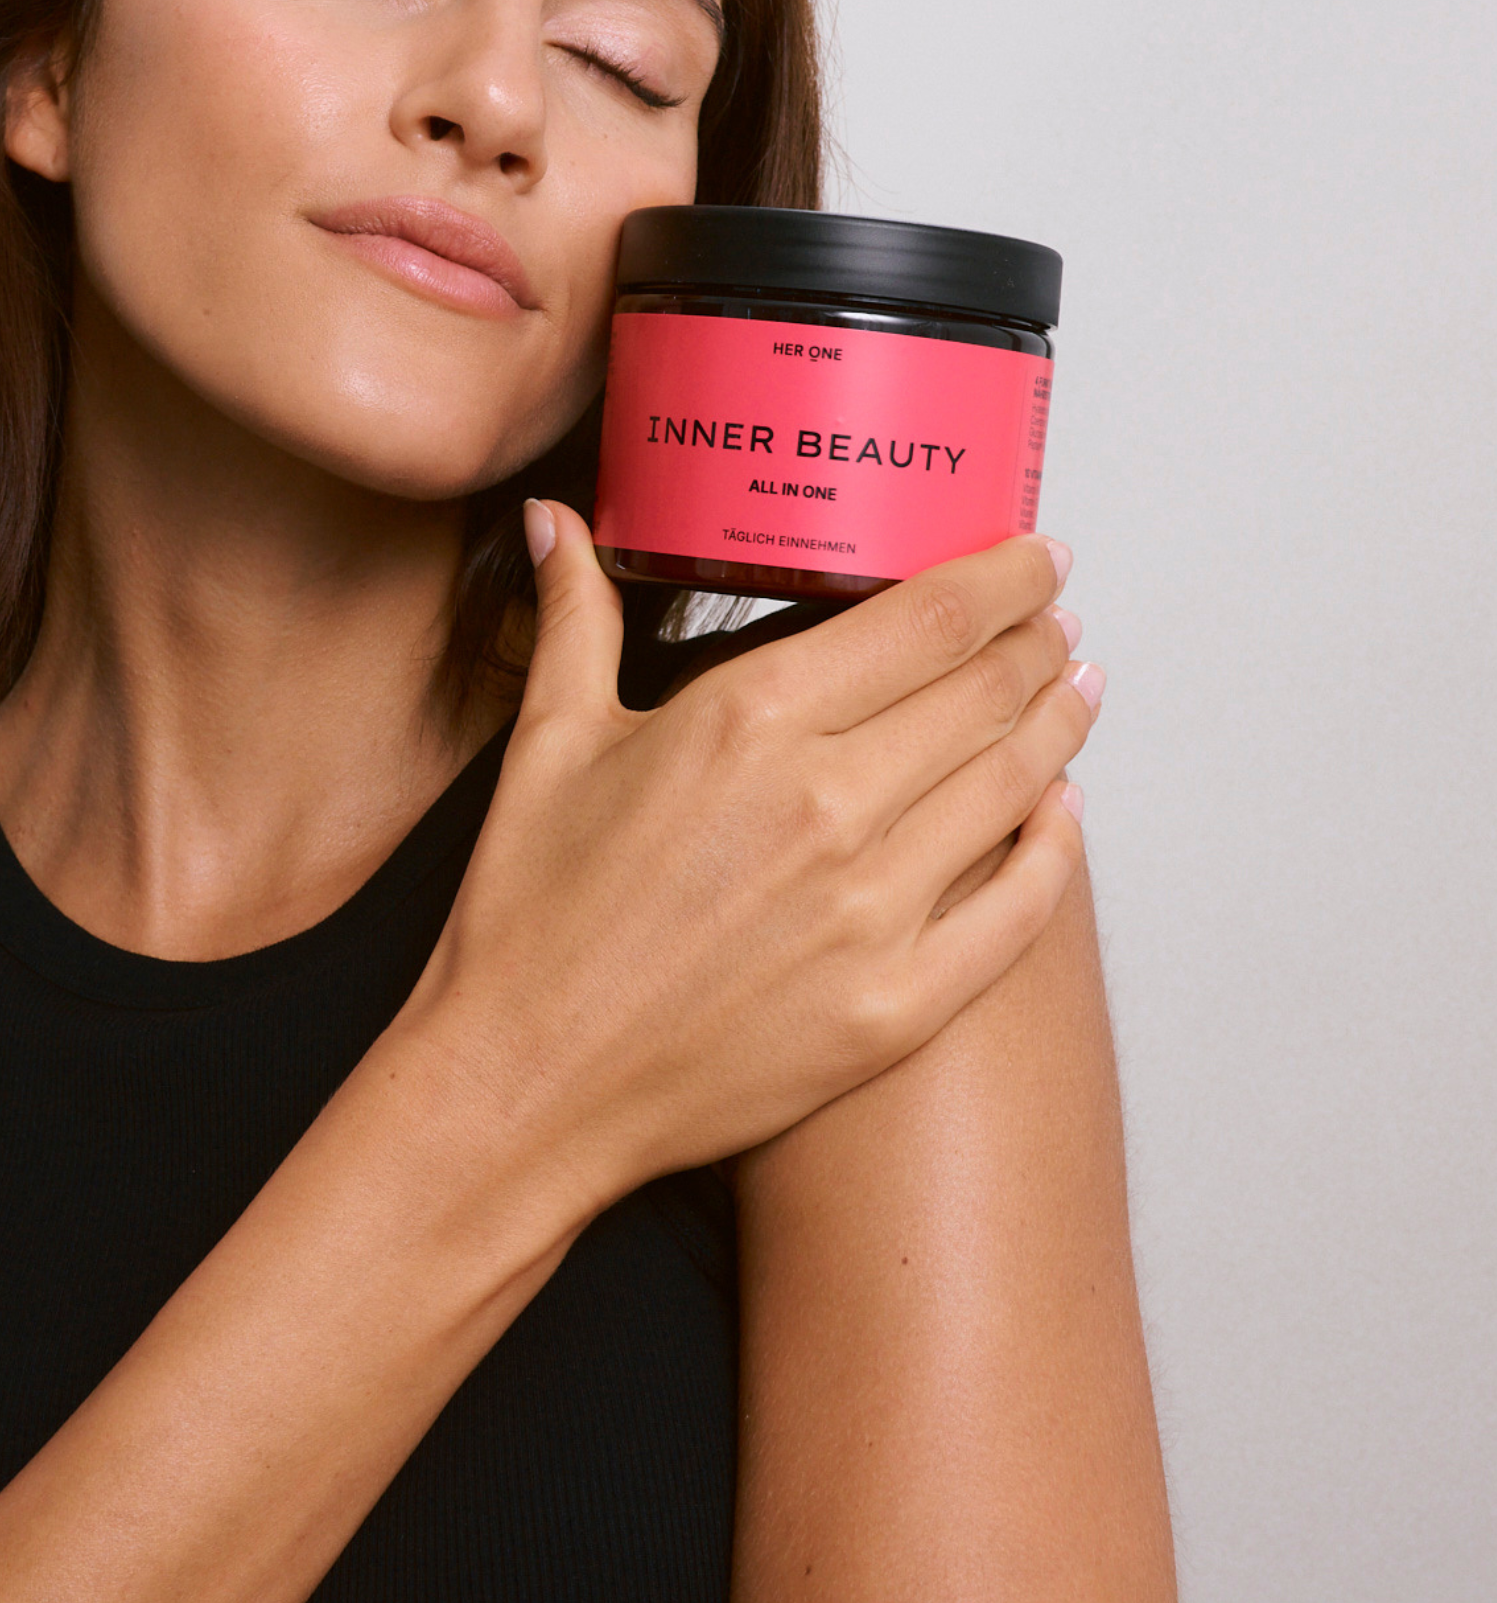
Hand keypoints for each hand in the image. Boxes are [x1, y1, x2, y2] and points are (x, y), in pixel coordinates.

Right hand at [407, 505, 1097, 1208]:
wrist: (526, 1082)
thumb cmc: (529, 914)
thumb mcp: (547, 743)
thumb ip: (574, 617)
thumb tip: (554, 521)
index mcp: (746, 720)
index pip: (927, 620)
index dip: (1004, 579)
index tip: (1038, 558)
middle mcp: (825, 805)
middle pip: (985, 694)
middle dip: (1036, 644)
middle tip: (1059, 622)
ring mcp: (870, 912)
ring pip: (1014, 788)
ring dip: (1058, 728)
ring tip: (1075, 692)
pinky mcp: (894, 1005)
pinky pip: (1017, 912)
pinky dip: (1055, 851)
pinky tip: (1063, 814)